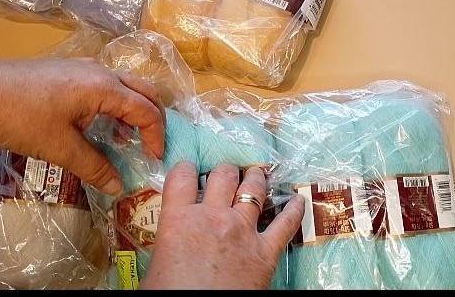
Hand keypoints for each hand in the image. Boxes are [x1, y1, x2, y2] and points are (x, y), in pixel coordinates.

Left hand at [0, 58, 164, 194]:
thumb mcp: (59, 148)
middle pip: (144, 90)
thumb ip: (94, 166)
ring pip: (125, 84)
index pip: (146, 111)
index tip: (155, 158)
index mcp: (105, 87)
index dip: (156, 136)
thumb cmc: (21, 117)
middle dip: (154, 117)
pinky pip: (105, 84)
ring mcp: (83, 67)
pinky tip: (100, 123)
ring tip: (128, 137)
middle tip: (153, 143)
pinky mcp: (68, 70)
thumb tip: (119, 186)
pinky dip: (115, 103)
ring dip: (133, 109)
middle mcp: (101, 71)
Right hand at [141, 163, 304, 289]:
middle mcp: (213, 217)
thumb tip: (170, 244)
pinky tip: (298, 200)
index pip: (181, 177)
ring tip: (256, 175)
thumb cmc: (172, 295)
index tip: (188, 170)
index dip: (185, 169)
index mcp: (179, 220)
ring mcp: (243, 231)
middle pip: (223, 176)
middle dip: (225, 172)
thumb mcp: (156, 265)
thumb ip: (167, 243)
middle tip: (226, 175)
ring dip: (255, 179)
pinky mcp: (266, 251)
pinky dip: (295, 209)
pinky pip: (286, 222)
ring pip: (254, 189)